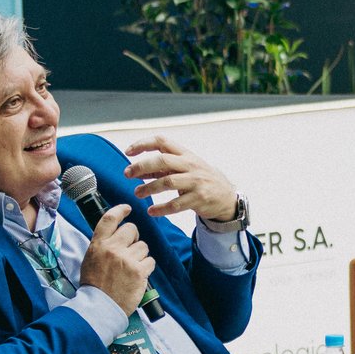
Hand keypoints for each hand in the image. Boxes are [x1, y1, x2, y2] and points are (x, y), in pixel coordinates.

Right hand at [79, 205, 155, 314]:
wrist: (99, 306)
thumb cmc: (94, 284)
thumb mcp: (90, 259)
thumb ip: (103, 245)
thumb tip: (116, 236)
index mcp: (98, 244)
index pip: (109, 219)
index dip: (120, 210)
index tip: (127, 208)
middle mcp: (113, 248)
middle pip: (132, 229)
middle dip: (134, 237)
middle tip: (130, 249)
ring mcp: (127, 259)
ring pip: (143, 246)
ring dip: (140, 255)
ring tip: (131, 267)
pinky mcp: (139, 271)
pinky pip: (150, 261)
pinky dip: (147, 267)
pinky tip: (138, 275)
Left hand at [123, 135, 240, 223]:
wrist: (227, 197)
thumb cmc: (201, 180)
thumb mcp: (185, 169)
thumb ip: (163, 169)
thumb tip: (136, 171)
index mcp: (186, 155)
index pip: (162, 141)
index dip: (143, 144)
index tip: (128, 152)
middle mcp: (191, 165)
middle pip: (162, 160)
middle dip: (141, 167)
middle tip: (127, 174)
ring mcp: (196, 182)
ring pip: (167, 182)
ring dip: (148, 188)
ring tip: (137, 194)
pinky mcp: (199, 199)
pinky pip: (176, 204)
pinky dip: (161, 209)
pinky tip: (151, 211)